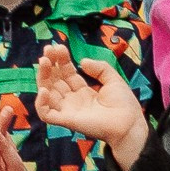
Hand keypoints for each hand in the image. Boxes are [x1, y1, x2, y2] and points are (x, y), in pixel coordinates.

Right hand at [34, 41, 149, 170]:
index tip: (58, 47)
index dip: (61, 61)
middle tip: (48, 50)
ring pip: (47, 92)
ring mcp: (68, 110)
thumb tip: (82, 61)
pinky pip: (45, 114)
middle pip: (54, 81)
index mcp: (83, 92)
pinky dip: (40, 103)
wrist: (129, 123)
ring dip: (42, 76)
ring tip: (44, 61)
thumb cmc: (124, 104)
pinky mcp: (66, 120)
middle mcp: (73, 100)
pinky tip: (44, 89)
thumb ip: (99, 68)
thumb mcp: (113, 79)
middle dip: (49, 65)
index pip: (66, 74)